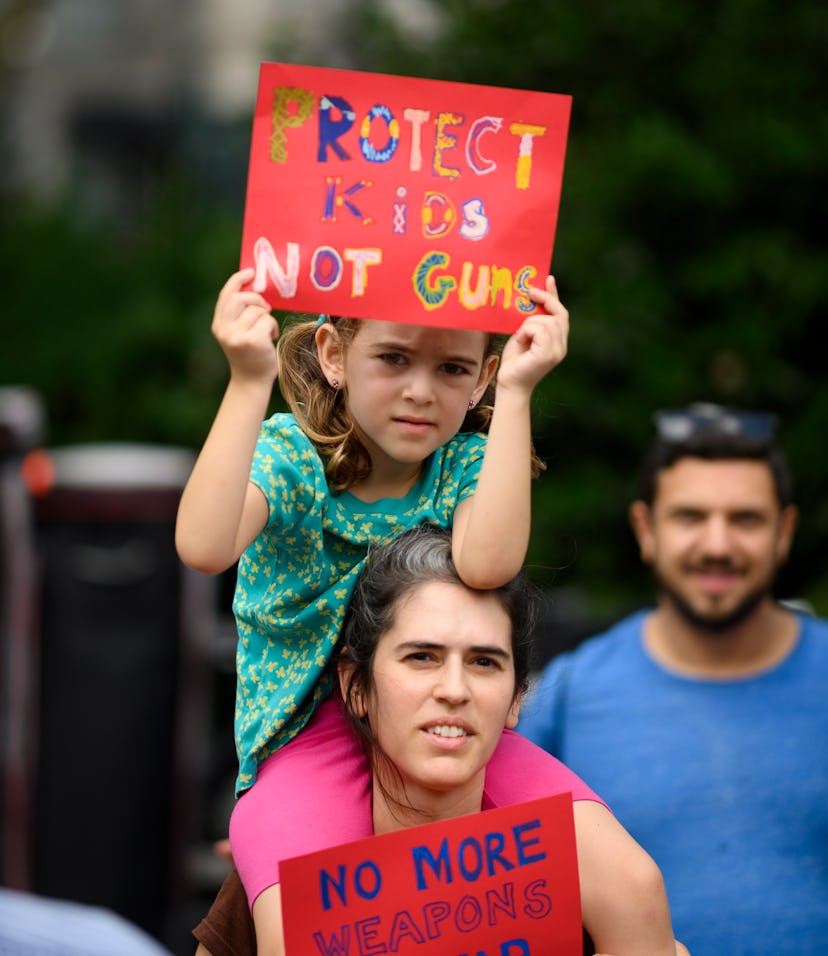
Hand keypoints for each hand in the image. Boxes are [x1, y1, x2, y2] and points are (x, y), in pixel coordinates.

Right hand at [212, 267, 278, 383]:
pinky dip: (272, 327)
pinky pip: (267, 321)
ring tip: (267, 331)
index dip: (238, 280)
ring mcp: (237, 336)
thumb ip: (239, 314)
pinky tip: (270, 338)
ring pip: (258, 310)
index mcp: (218, 325)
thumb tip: (254, 288)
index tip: (250, 272)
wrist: (251, 381)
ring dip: (267, 318)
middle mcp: (224, 330)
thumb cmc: (249, 354)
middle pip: (241, 298)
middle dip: (257, 299)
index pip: (226, 295)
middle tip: (266, 308)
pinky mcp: (252, 341)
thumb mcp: (237, 333)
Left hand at [497, 275, 568, 392]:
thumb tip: (530, 298)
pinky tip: (520, 341)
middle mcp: (561, 346)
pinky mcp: (548, 355)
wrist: (509, 385)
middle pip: (559, 313)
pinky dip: (526, 331)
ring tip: (520, 335)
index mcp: (558, 342)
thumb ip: (531, 321)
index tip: (547, 278)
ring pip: (547, 321)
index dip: (554, 295)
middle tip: (529, 292)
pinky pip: (539, 329)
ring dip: (529, 322)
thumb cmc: (514, 362)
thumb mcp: (522, 335)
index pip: (561, 314)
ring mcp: (557, 351)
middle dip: (545, 300)